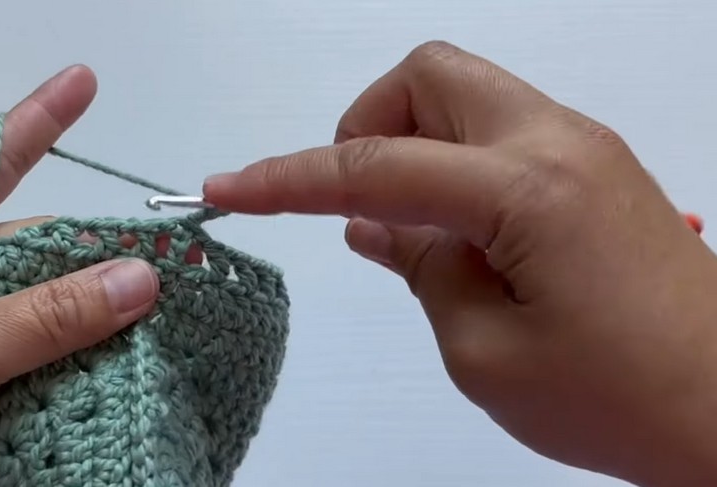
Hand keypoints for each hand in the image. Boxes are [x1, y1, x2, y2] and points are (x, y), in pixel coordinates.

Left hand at [0, 65, 160, 486]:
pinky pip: (46, 357)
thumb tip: (139, 275)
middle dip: (93, 249)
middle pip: (31, 244)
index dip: (35, 122)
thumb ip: (46, 315)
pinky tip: (125, 358)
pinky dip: (83, 358)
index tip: (83, 82)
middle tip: (166, 255)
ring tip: (161, 311)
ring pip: (46, 305)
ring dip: (95, 313)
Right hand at [203, 41, 716, 485]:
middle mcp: (558, 143)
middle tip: (359, 205)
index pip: (375, 165)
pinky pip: (499, 133)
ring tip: (412, 235)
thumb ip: (420, 267)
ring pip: (465, 96)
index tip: (230, 186)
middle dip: (367, 125)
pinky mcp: (595, 172)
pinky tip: (453, 237)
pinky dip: (453, 164)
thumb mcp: (486, 351)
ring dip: (413, 146)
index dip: (289, 178)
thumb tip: (375, 224)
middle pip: (429, 73)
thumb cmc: (621, 398)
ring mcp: (584, 150)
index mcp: (527, 188)